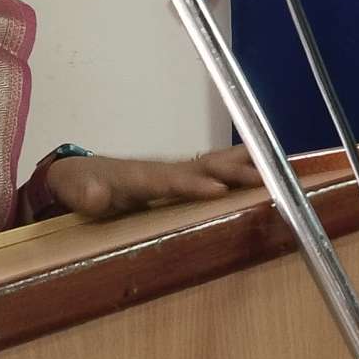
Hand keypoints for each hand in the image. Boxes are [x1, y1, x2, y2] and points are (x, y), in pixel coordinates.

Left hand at [45, 145, 261, 216]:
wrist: (83, 173)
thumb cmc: (82, 186)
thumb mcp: (78, 193)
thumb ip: (88, 195)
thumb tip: (96, 196)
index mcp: (142, 176)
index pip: (173, 180)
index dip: (195, 184)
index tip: (219, 189)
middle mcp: (165, 168)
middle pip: (205, 167)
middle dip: (234, 171)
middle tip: (266, 176)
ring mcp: (176, 169)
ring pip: (215, 163)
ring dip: (246, 162)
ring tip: (279, 164)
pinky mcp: (182, 175)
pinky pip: (215, 169)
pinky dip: (241, 165)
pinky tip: (264, 169)